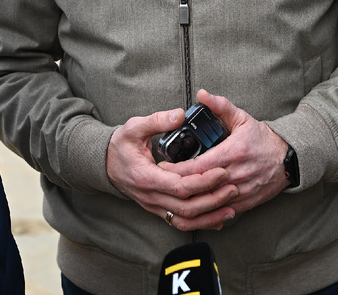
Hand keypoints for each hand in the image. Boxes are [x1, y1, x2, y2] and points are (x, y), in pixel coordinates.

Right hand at [106, 107, 238, 230]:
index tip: (222, 172)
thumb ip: (157, 120)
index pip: (180, 186)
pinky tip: (218, 218)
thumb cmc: (120, 145)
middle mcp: (151, 196)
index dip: (203, 182)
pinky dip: (201, 222)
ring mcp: (154, 206)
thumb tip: (180, 114)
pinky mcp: (158, 209)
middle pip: (187, 207)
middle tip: (232, 187)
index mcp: (146, 177)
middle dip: (213, 199)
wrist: (105, 164)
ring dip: (210, 215)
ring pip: (186, 219)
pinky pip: (181, 222)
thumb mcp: (134, 127)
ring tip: (231, 206)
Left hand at [163, 89, 290, 217]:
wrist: (288, 158)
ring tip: (173, 194)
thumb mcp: (242, 118)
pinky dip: (208, 208)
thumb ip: (220, 106)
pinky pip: (223, 209)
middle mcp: (237, 173)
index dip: (178, 169)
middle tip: (161, 181)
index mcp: (233, 152)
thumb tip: (201, 94)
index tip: (162, 167)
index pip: (199, 166)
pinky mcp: (247, 202)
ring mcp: (243, 190)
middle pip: (202, 185)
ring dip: (192, 199)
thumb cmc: (262, 138)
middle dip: (180, 184)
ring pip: (211, 201)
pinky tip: (194, 205)